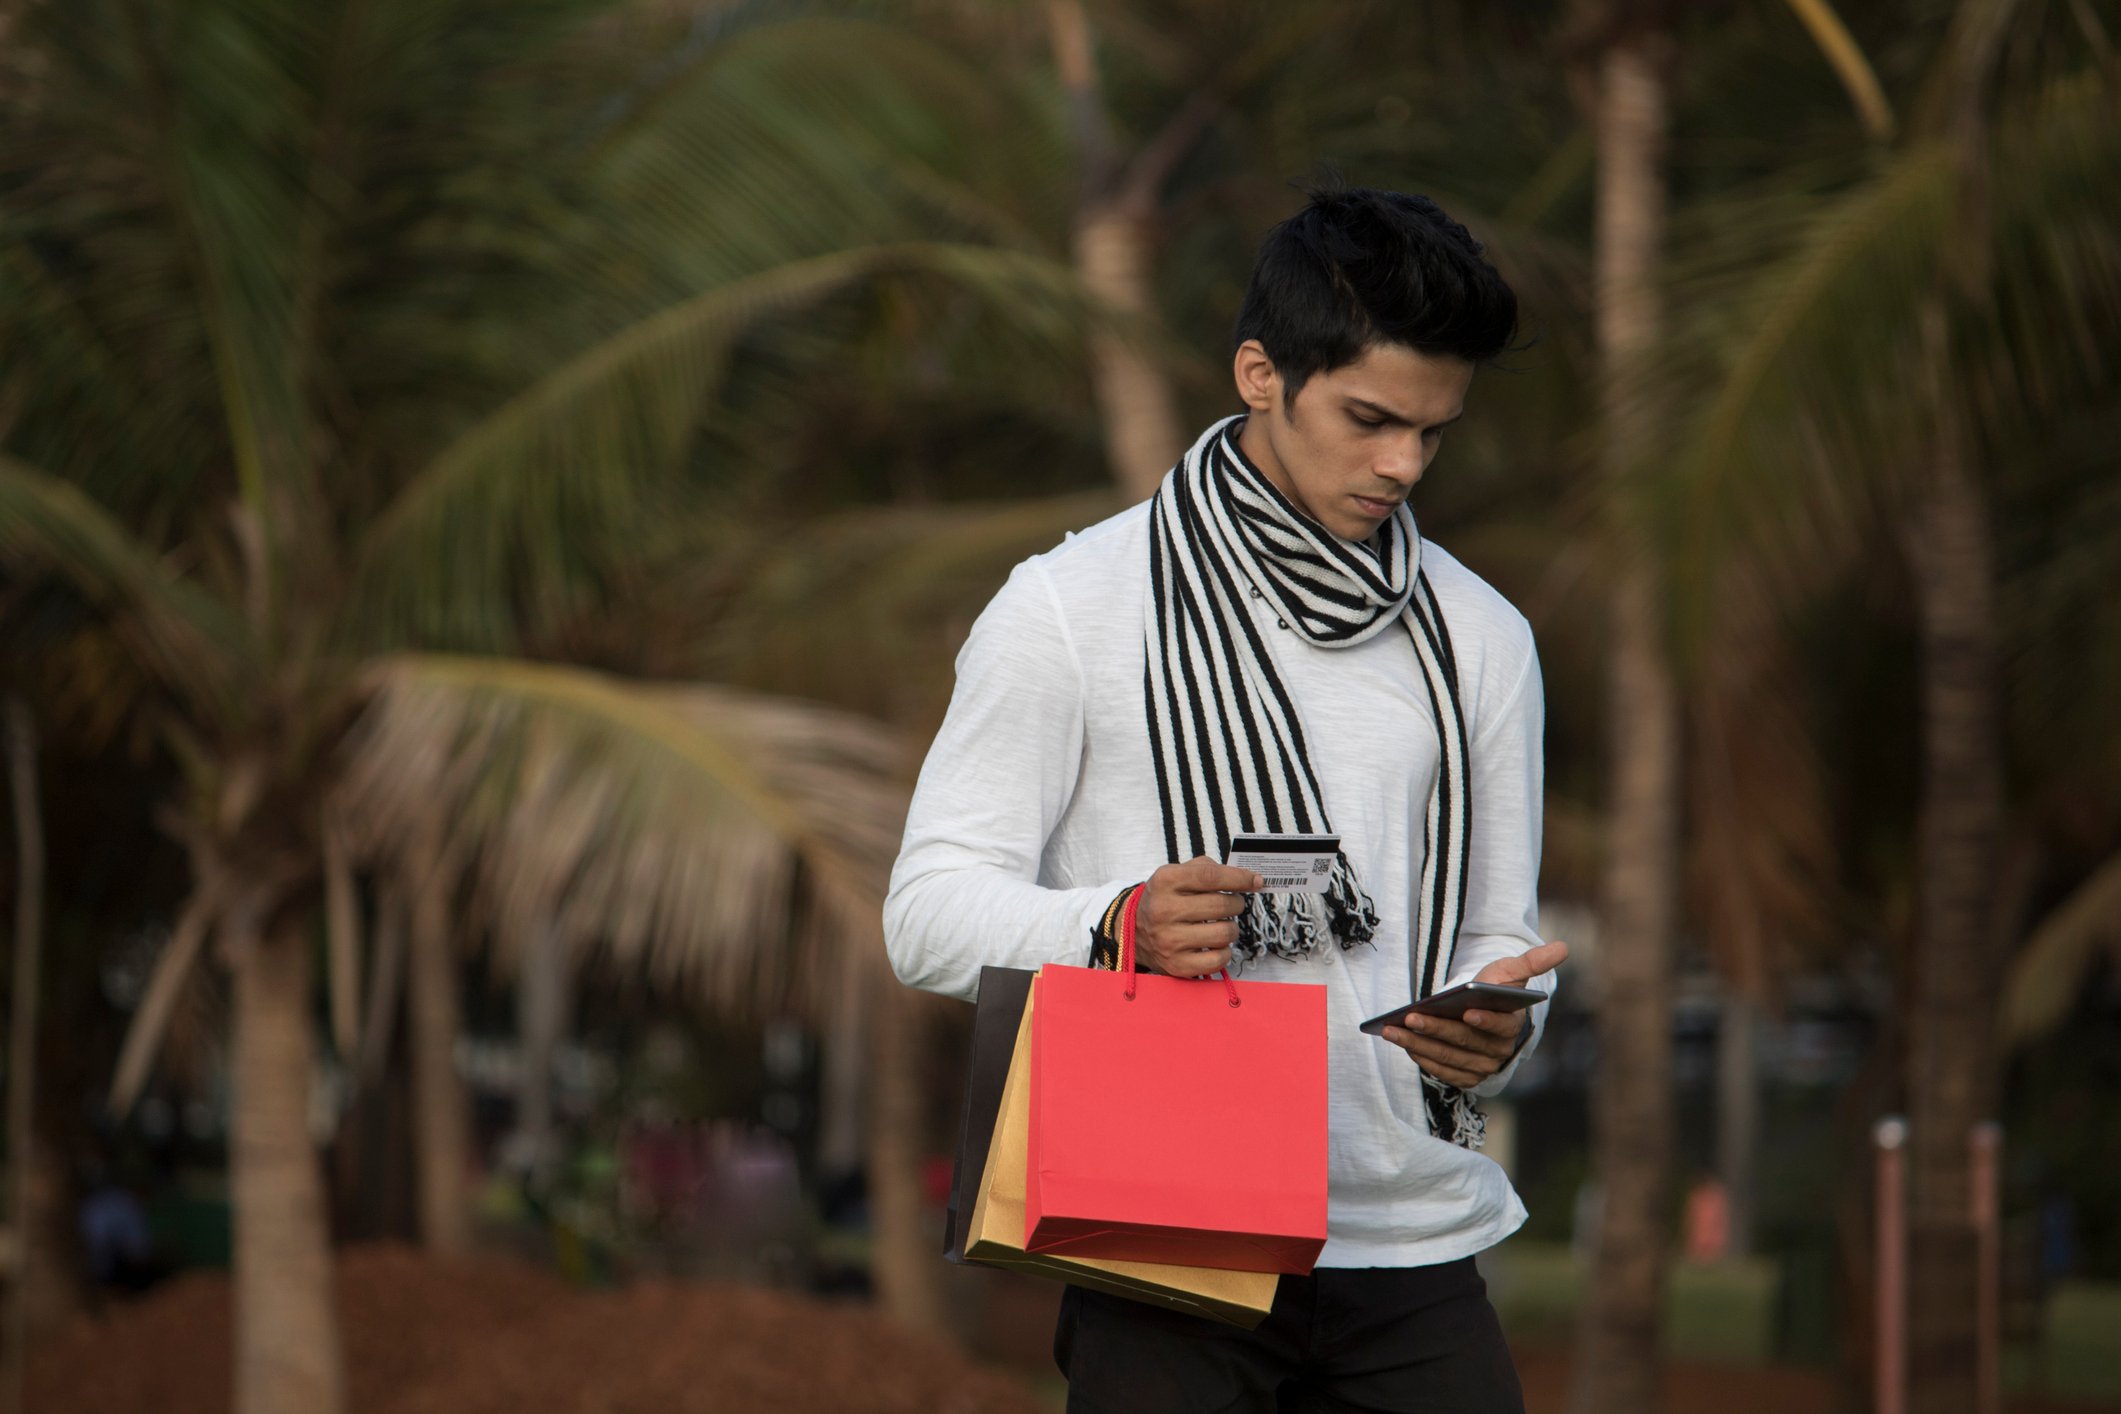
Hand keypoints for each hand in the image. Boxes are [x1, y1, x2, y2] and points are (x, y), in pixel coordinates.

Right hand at [1132, 856, 1262, 977]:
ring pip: (1224, 933)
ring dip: (1232, 928)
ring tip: (1223, 925)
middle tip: (1233, 904)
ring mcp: (1169, 940)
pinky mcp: (1177, 965)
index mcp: (1165, 881)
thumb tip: (1248, 878)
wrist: (1135, 932)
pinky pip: (1218, 959)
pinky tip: (1216, 944)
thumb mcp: (1177, 874)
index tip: (1256, 881)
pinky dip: (1225, 951)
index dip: (1239, 878)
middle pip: (1221, 905)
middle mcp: (1164, 910)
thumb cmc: (1166, 900)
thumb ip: (1208, 869)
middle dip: (1236, 904)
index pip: (1211, 876)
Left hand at [1379, 941, 1568, 1088]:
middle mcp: (1499, 1052)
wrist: (1485, 1013)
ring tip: (1394, 1030)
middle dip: (1437, 1030)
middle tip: (1412, 1017)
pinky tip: (1403, 1044)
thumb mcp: (1511, 971)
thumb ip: (1533, 962)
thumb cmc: (1496, 989)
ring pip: (1449, 1058)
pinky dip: (1422, 1059)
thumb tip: (1564, 947)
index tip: (1468, 1012)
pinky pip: (1442, 1072)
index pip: (1501, 1026)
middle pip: (1466, 1043)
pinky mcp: (1466, 1077)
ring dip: (1420, 1045)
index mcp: (1513, 1025)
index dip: (1486, 1021)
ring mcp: (1482, 1068)